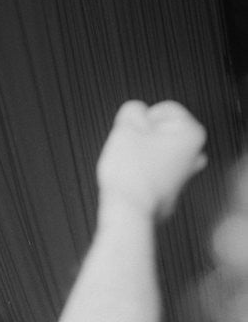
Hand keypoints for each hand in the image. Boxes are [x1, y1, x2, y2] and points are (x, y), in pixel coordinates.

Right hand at [96, 101, 206, 219]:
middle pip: (161, 132)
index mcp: (191, 133)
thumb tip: (136, 113)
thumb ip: (132, 110)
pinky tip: (132, 183)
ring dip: (141, 156)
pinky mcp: (171, 194)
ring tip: (130, 168)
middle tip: (129, 151)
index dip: (140, 120)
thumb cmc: (130, 171)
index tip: (131, 137)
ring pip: (156, 153)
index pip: (162, 109)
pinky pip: (154, 174)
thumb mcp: (126, 128)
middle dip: (143, 138)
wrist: (129, 212)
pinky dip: (142, 175)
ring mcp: (184, 176)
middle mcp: (195, 154)